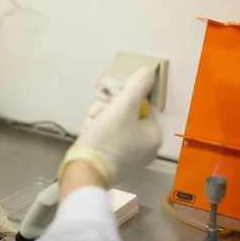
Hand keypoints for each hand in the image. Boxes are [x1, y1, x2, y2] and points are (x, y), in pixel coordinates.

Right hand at [59, 67, 162, 185]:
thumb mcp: (123, 105)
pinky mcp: (114, 165)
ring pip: (115, 128)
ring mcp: (130, 159)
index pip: (143, 106)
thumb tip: (149, 71)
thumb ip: (138, 85)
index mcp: (154, 136)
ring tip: (89, 121)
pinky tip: (88, 132)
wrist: (85, 169)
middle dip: (108, 109)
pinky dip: (98, 133)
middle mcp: (146, 150)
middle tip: (95, 109)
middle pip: (128, 117)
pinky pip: (109, 141)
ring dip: (100, 119)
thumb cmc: (107, 136)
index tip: (107, 95)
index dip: (123, 97)